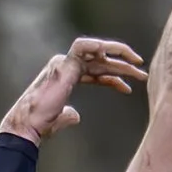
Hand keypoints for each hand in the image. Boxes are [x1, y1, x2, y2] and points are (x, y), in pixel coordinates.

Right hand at [0, 40, 145, 144]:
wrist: (29, 125)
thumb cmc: (41, 125)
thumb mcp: (60, 118)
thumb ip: (68, 115)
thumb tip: (75, 115)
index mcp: (67, 77)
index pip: (96, 71)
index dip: (113, 78)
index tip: (128, 88)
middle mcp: (66, 66)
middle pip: (100, 61)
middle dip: (123, 65)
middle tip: (142, 73)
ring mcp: (64, 63)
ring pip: (97, 52)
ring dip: (118, 54)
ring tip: (137, 64)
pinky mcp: (63, 65)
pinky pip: (81, 47)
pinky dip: (97, 46)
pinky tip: (115, 56)